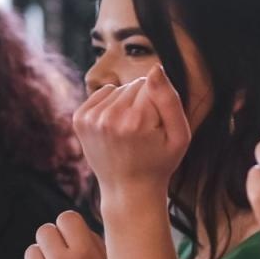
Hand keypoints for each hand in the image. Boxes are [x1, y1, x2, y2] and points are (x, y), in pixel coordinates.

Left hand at [74, 67, 188, 201]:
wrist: (128, 189)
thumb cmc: (159, 162)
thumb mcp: (180, 136)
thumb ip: (170, 99)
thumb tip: (155, 69)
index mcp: (136, 121)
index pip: (152, 83)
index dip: (158, 103)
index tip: (156, 127)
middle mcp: (110, 117)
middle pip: (134, 84)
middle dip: (142, 102)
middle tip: (143, 132)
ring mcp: (91, 118)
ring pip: (118, 88)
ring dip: (125, 104)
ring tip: (128, 131)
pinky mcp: (79, 118)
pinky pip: (102, 93)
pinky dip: (110, 105)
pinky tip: (114, 127)